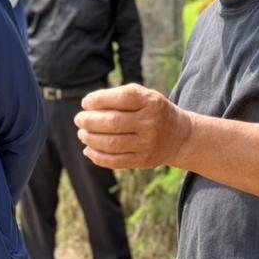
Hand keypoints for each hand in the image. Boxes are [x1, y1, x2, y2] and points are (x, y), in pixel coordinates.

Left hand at [75, 84, 190, 170]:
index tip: (86, 103)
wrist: (180, 136)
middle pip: (113, 122)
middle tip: (79, 120)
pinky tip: (88, 150)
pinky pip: (116, 161)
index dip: (99, 99)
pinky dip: (97, 157)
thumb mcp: (145, 96)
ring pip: (112, 144)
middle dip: (90, 121)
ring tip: (82, 134)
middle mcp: (151, 123)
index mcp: (151, 102)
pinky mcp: (144, 161)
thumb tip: (88, 105)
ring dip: (91, 139)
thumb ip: (119, 97)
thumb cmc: (153, 111)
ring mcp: (148, 144)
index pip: (122, 98)